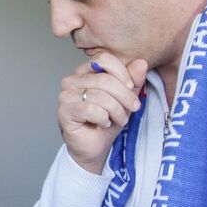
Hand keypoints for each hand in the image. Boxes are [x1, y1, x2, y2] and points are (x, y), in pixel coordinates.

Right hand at [58, 52, 147, 172]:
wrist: (94, 147)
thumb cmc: (107, 121)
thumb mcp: (125, 98)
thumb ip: (133, 80)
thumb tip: (141, 63)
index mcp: (84, 72)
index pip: (103, 59)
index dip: (122, 72)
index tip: (131, 87)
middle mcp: (71, 81)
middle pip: (104, 79)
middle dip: (125, 96)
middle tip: (133, 108)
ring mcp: (65, 96)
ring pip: (100, 96)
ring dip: (117, 110)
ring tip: (120, 119)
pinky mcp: (64, 112)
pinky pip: (91, 109)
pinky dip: (104, 118)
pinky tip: (104, 122)